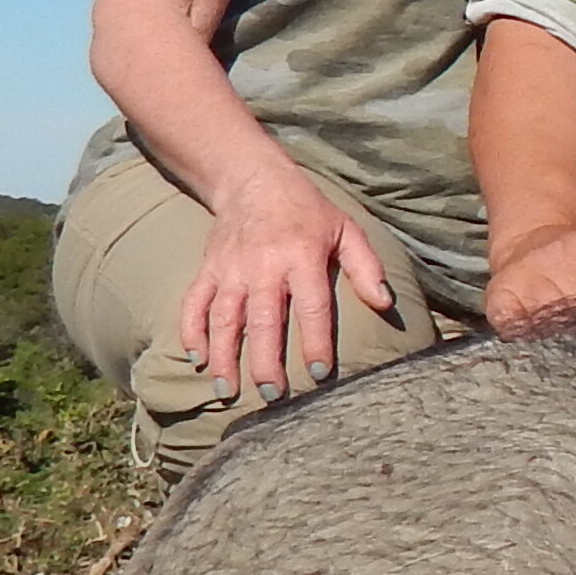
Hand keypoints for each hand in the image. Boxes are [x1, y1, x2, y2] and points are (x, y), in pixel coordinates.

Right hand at [177, 167, 396, 397]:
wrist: (253, 179)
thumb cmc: (307, 210)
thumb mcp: (345, 229)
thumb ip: (366, 267)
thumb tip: (385, 304)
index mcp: (302, 257)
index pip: (311, 307)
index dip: (316, 342)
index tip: (320, 374)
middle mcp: (263, 266)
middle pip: (262, 321)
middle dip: (265, 362)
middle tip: (273, 395)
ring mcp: (230, 269)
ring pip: (223, 319)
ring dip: (223, 356)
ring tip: (228, 390)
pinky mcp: (207, 269)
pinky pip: (193, 304)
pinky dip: (191, 332)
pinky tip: (197, 359)